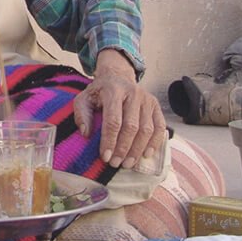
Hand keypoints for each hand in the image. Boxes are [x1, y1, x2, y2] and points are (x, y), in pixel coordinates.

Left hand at [72, 49, 166, 168]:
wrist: (117, 76)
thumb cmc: (99, 92)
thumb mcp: (84, 98)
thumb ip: (81, 114)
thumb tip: (86, 134)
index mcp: (113, 90)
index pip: (113, 120)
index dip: (110, 141)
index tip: (105, 157)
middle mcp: (133, 93)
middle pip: (131, 127)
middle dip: (123, 148)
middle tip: (115, 163)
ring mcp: (147, 99)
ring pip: (147, 129)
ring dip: (137, 149)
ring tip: (128, 163)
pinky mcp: (156, 105)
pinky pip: (160, 127)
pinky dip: (154, 143)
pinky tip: (145, 154)